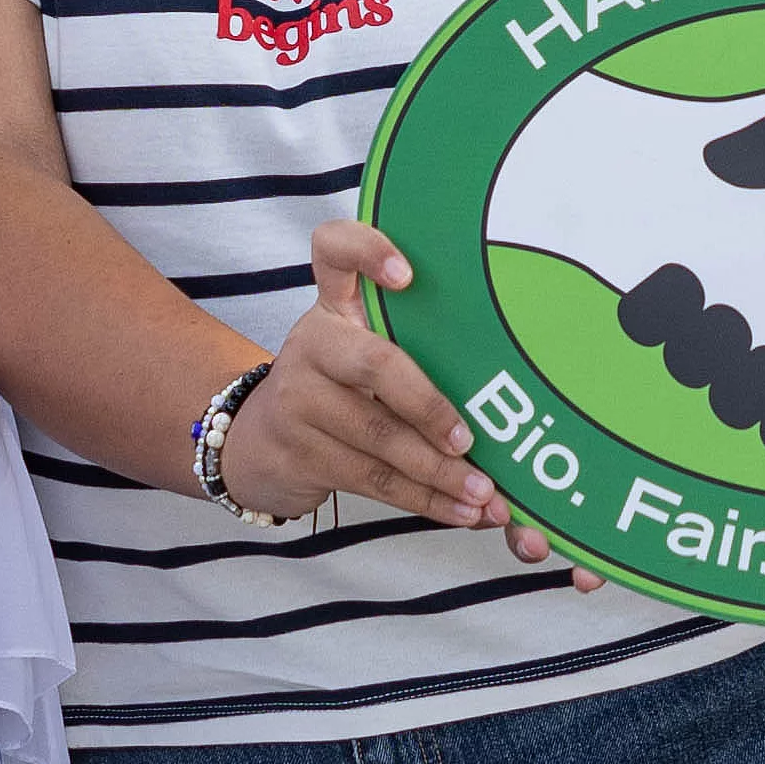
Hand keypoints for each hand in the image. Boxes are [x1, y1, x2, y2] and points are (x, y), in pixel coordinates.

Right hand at [206, 226, 512, 532]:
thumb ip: (410, 345)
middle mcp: (312, 343)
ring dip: (441, 474)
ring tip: (487, 497)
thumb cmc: (336, 389)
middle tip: (471, 441)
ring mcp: (299, 399)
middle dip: (431, 407)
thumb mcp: (358, 350)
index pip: (334, 251)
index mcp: (334, 307)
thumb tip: (509, 378)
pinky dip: (425, 501)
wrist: (254, 443)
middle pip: (376, 364)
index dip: (368, 252)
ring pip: (380, 437)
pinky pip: (373, 480)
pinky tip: (461, 513)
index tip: (408, 275)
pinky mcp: (300, 453)